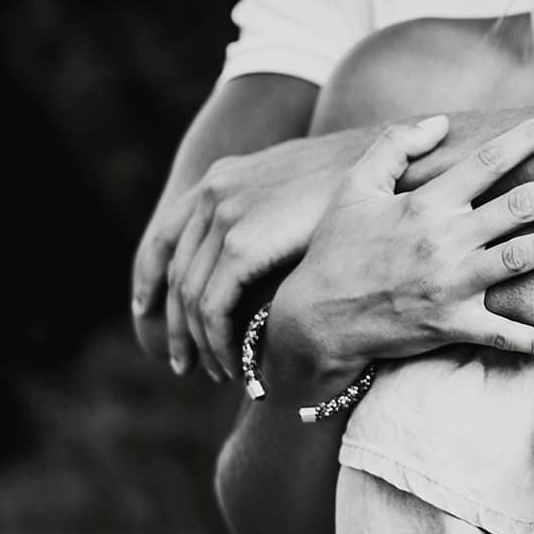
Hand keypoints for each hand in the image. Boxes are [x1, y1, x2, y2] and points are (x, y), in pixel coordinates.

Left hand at [131, 128, 367, 378]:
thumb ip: (272, 213)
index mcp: (223, 177)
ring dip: (201, 342)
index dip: (149, 275)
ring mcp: (225, 216)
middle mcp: (215, 192)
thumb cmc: (359, 180)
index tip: (146, 309)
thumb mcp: (301, 188)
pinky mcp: (242, 245)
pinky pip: (212, 307)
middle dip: (174, 324)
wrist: (387, 161)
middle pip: (174, 272)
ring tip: (218, 372)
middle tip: (182, 360)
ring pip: (190, 297)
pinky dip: (219, 342)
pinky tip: (235, 364)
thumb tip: (270, 246)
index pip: (167, 234)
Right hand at [256, 112, 533, 386]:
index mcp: (425, 205)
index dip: (525, 139)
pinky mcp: (453, 326)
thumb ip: (394, 147)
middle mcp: (445, 242)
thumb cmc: (335, 249)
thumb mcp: (354, 188)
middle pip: (520, 208)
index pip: (486, 163)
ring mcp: (452, 286)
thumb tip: (439, 121)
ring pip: (523, 259)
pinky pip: (504, 336)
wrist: (314, 319)